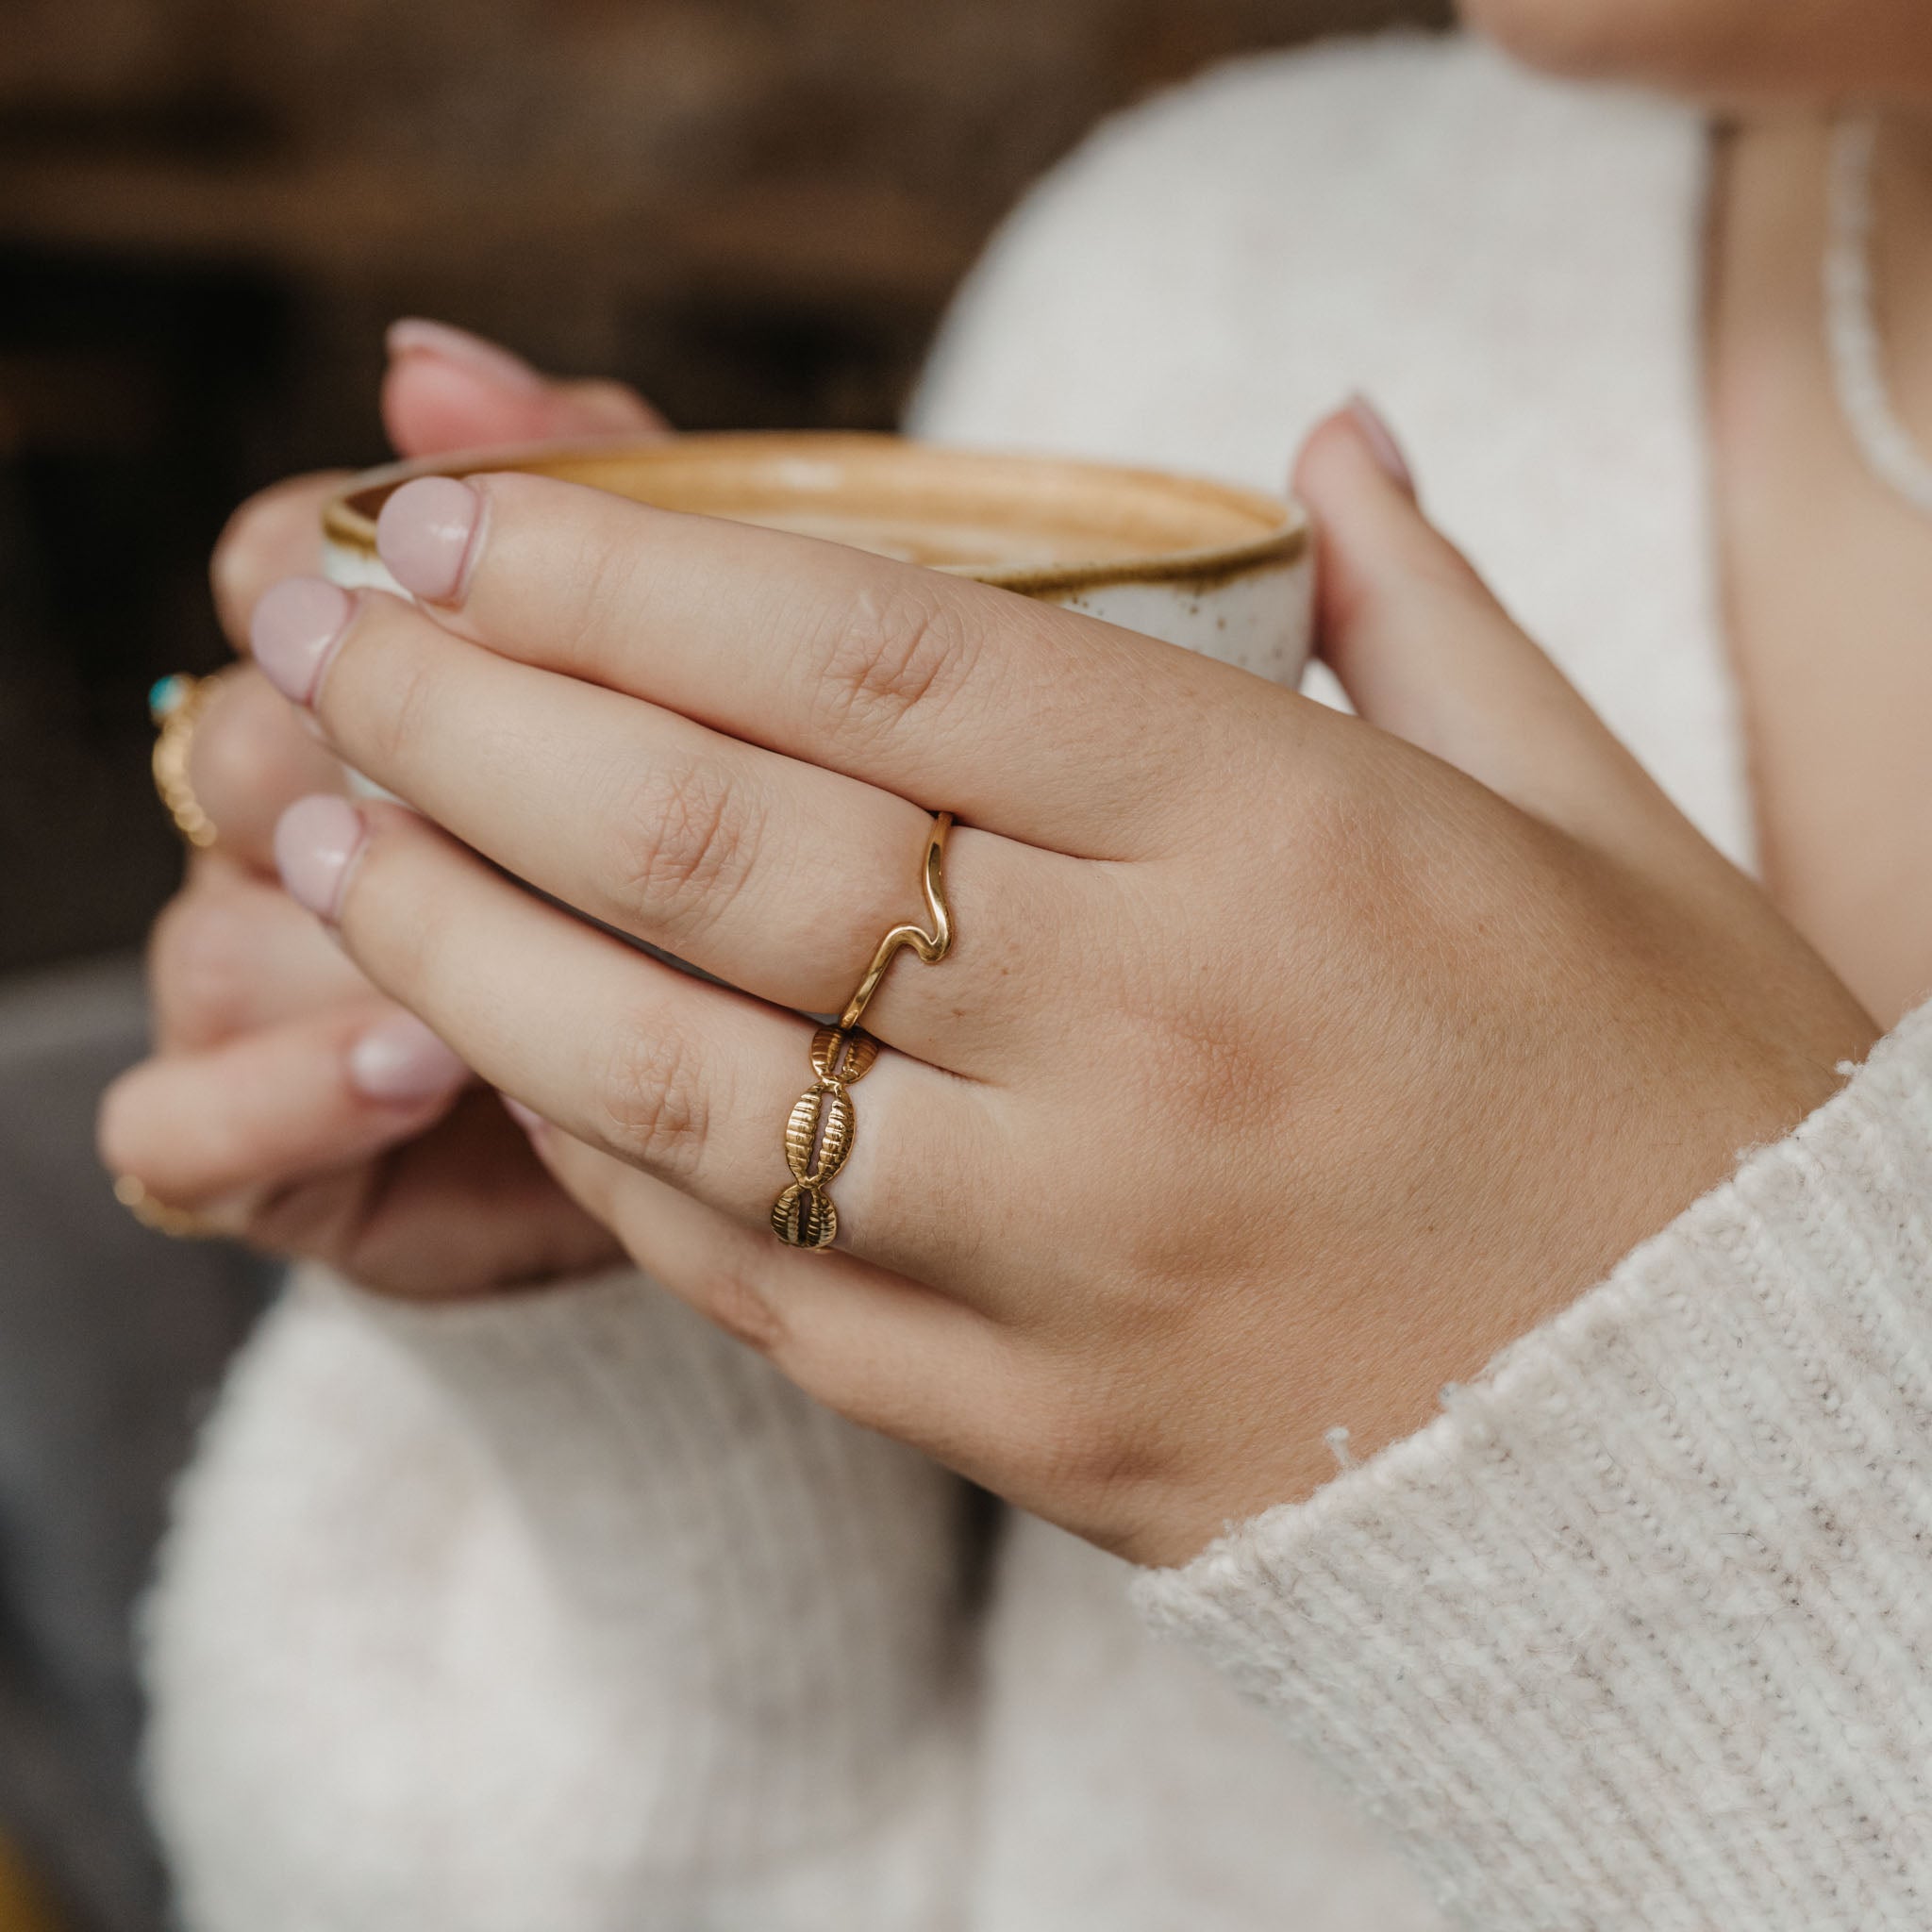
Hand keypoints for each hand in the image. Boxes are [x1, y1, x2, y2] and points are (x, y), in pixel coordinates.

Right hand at [98, 322, 661, 1294]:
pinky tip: (423, 1066)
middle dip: (381, 753)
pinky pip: (179, 1124)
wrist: (764, 1114)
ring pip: (223, 927)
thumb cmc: (731, 880)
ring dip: (365, 933)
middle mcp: (292, 822)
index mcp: (383, 687)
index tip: (454, 568)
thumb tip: (420, 360)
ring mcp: (258, 987)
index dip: (348, 556)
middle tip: (510, 773)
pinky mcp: (256, 1152)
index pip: (281, 561)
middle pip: (251, 735)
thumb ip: (603, 509)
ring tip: (519, 937)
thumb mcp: (717, 678)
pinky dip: (288, 1096)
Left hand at [247, 403, 1875, 1559]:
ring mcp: (1081, 1255)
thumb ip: (1430, 615)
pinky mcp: (1042, 1431)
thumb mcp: (1604, 822)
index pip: (880, 650)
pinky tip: (507, 1064)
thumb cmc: (1686, 1109)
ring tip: (329, 841)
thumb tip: (1331, 440)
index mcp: (1288, 835)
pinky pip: (759, 1282)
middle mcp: (1156, 1034)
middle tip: (322, 638)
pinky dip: (609, 1159)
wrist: (1756, 1459)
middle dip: (475, 722)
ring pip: (687, 1077)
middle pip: (723, 844)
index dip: (634, 566)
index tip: (471, 516)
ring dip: (464, 946)